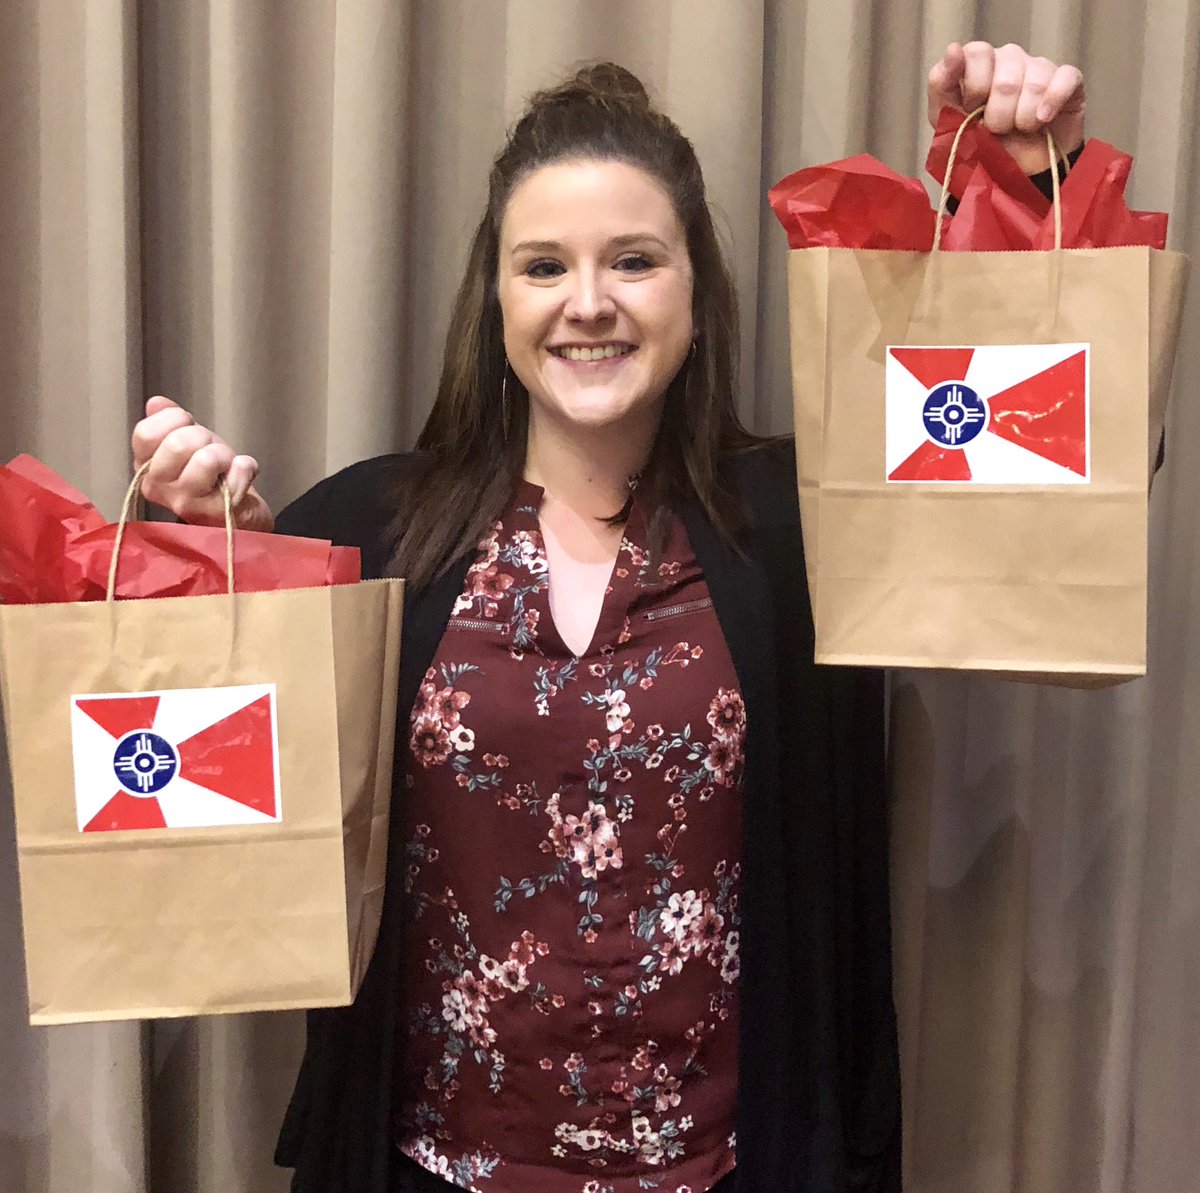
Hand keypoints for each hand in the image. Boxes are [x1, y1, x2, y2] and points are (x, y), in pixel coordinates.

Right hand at [131, 396, 274, 530]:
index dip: (173, 419)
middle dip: (202, 436)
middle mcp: (158, 488)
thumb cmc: (208, 475)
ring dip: (224, 453)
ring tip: (226, 464)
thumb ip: (169, 421)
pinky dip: (246, 467)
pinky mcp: (216, 513)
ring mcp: (186, 503)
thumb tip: (156, 403)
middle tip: (210, 447)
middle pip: (177, 444)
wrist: (235, 513)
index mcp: (145, 467)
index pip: (146, 434)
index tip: (187, 425)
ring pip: (206, 460)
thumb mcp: (186, 441)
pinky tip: (241, 474)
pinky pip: (237, 473)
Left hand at [927, 41, 1085, 174]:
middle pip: (1005, 77)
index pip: (977, 53)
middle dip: (998, 115)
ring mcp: (1040, 67)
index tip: (971, 111)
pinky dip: (1051, 103)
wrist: (1014, 176)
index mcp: (980, 64)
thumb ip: (941, 85)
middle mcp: (1010, 59)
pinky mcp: (1069, 81)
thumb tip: (953, 49)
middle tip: (997, 130)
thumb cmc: (981, 146)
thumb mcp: (948, 122)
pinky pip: (1065, 79)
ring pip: (1034, 83)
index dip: (974, 88)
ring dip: (1023, 119)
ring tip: (1020, 130)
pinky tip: (1043, 120)